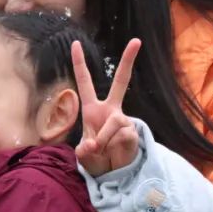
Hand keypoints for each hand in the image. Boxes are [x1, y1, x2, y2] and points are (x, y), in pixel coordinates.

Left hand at [73, 38, 141, 176]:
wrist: (113, 171)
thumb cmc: (96, 156)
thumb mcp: (84, 153)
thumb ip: (84, 149)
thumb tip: (92, 145)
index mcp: (92, 108)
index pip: (85, 82)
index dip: (80, 63)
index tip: (75, 43)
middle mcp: (110, 109)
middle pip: (121, 82)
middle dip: (128, 61)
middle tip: (137, 40)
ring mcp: (123, 119)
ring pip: (112, 124)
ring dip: (102, 140)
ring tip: (100, 151)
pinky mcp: (133, 132)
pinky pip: (120, 137)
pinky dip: (111, 148)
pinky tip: (113, 152)